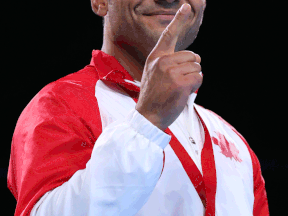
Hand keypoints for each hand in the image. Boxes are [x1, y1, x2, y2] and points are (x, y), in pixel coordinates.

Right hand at [135, 3, 202, 131]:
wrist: (147, 116)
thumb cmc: (153, 96)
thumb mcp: (153, 74)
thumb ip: (167, 63)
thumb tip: (194, 59)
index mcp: (156, 57)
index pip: (168, 35)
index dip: (178, 20)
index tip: (186, 7)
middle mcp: (162, 61)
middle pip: (193, 56)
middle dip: (192, 68)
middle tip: (179, 81)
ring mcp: (171, 71)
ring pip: (197, 67)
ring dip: (193, 78)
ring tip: (178, 88)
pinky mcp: (180, 83)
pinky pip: (199, 78)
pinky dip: (196, 86)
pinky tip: (183, 92)